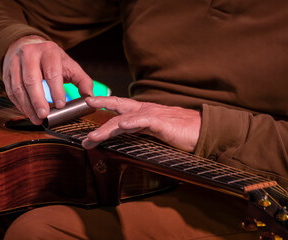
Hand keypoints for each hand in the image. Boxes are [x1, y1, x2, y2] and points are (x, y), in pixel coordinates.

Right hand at [3, 35, 92, 124]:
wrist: (28, 45)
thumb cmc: (52, 59)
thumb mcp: (70, 65)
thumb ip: (83, 81)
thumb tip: (90, 99)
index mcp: (49, 51)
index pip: (51, 72)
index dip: (56, 90)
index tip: (60, 105)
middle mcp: (29, 54)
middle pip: (31, 80)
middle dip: (38, 100)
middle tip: (44, 115)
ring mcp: (15, 62)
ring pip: (18, 87)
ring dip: (27, 106)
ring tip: (37, 119)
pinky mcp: (6, 72)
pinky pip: (10, 91)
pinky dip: (19, 104)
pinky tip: (28, 113)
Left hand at [82, 96, 201, 151]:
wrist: (203, 130)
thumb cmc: (182, 131)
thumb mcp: (157, 129)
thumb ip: (142, 129)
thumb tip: (127, 133)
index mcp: (144, 111)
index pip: (121, 106)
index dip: (105, 103)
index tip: (90, 104)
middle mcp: (145, 110)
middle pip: (118, 107)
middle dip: (100, 107)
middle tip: (84, 108)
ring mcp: (152, 115)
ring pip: (125, 119)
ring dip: (107, 128)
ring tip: (92, 137)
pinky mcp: (161, 123)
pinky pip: (143, 122)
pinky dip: (131, 123)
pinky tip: (120, 126)